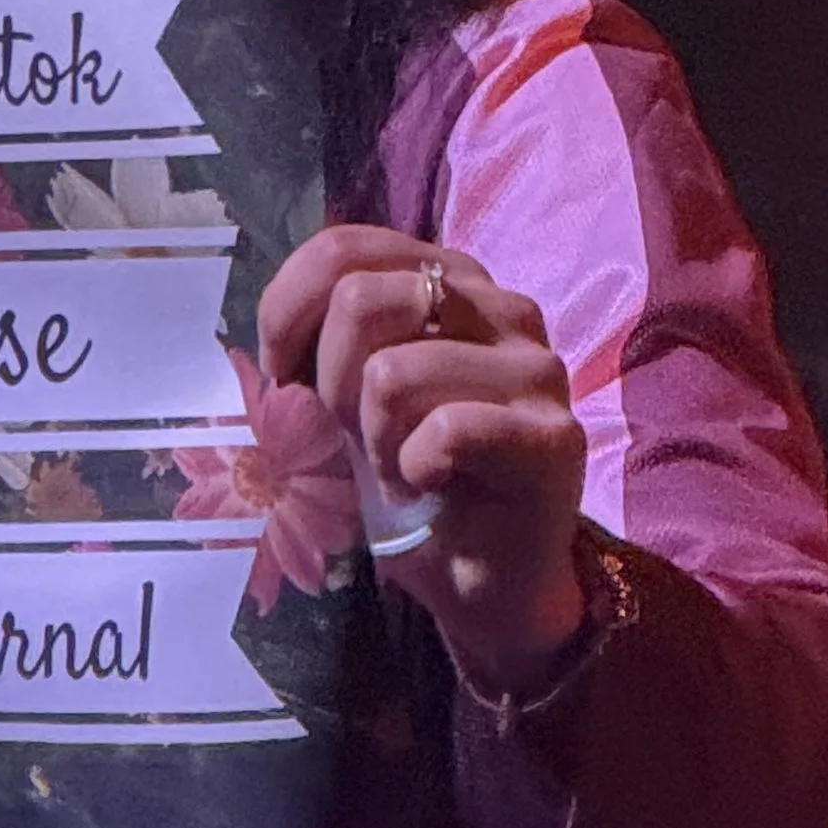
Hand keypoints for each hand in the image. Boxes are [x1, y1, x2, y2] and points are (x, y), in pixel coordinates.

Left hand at [257, 225, 586, 695]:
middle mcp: (501, 305)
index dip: (288, 312)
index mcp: (448, 278)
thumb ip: (324, 339)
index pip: (343, 249)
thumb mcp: (350, 395)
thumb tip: (274, 334)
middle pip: (360, 299)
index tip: (284, 379)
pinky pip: (446, 431)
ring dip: (374, 441)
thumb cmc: (412, 476)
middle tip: (358, 437)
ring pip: (392, 373)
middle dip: (329, 383)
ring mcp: (535, 366)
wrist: (485, 577)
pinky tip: (434, 489)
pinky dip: (414, 470)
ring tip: (403, 470)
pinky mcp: (554, 435)